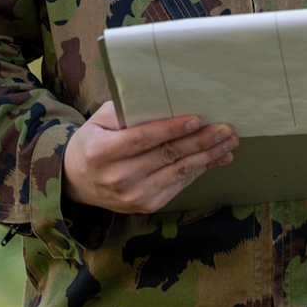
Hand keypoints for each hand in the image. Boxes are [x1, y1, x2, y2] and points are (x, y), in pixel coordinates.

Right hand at [63, 103, 236, 213]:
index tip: (197, 118)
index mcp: (102, 152)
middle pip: (167, 155)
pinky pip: (180, 184)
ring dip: (209, 156)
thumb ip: (128, 111)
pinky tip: (218, 157)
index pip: (142, 139)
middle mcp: (117, 177)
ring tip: (229, 142)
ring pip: (179, 172)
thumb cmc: (94, 142)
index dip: (171, 129)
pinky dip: (202, 170)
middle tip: (225, 129)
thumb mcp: (99, 121)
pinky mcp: (146, 205)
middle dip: (201, 141)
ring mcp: (133, 195)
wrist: (77, 181)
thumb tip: (165, 101)